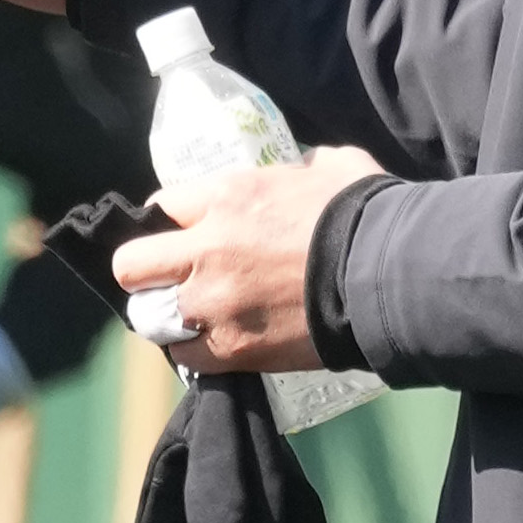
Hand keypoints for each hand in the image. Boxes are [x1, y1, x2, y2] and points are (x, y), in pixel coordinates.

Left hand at [114, 151, 383, 376]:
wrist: (391, 274)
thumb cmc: (366, 214)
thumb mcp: (330, 166)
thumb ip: (299, 169)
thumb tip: (301, 171)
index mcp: (226, 197)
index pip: (161, 207)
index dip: (171, 223)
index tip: (185, 235)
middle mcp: (207, 249)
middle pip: (131, 264)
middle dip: (145, 271)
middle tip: (167, 279)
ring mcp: (214, 302)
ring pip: (151, 317)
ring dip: (169, 317)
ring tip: (193, 318)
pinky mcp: (232, 348)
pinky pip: (186, 356)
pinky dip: (196, 352)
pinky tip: (214, 345)